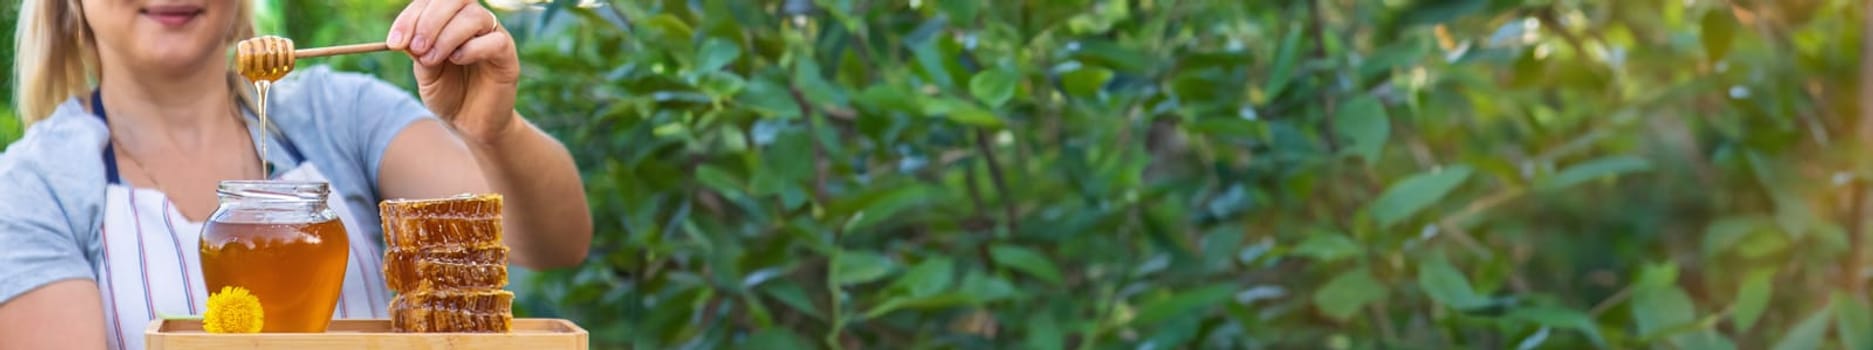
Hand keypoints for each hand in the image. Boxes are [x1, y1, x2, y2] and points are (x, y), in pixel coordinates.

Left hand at [385, 0, 519, 143]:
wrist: (469, 124)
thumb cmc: (448, 94)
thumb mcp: (424, 72)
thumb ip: (418, 51)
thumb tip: (406, 36)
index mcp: (449, 20)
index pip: (431, 1)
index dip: (410, 17)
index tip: (394, 43)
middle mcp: (473, 22)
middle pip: (454, 0)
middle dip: (428, 21)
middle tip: (416, 48)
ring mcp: (492, 36)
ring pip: (474, 16)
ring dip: (446, 36)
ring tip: (432, 59)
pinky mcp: (507, 56)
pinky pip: (494, 41)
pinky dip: (471, 48)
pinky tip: (457, 60)